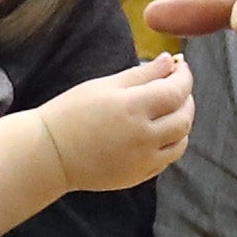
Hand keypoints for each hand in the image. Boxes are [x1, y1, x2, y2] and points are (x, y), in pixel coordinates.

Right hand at [37, 55, 193, 191]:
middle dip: (186, 98)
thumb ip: (142, 74)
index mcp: (133, 108)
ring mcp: (143, 160)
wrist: (50, 153)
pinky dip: (171, 143)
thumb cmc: (71, 112)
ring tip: (169, 110)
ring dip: (182, 123)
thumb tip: (170, 60)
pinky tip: (158, 132)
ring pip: (181, 141)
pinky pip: (168, 159)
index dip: (185, 77)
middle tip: (176, 87)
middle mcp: (144, 136)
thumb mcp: (105, 85)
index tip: (180, 67)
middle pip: (184, 117)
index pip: (176, 91)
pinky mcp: (139, 176)